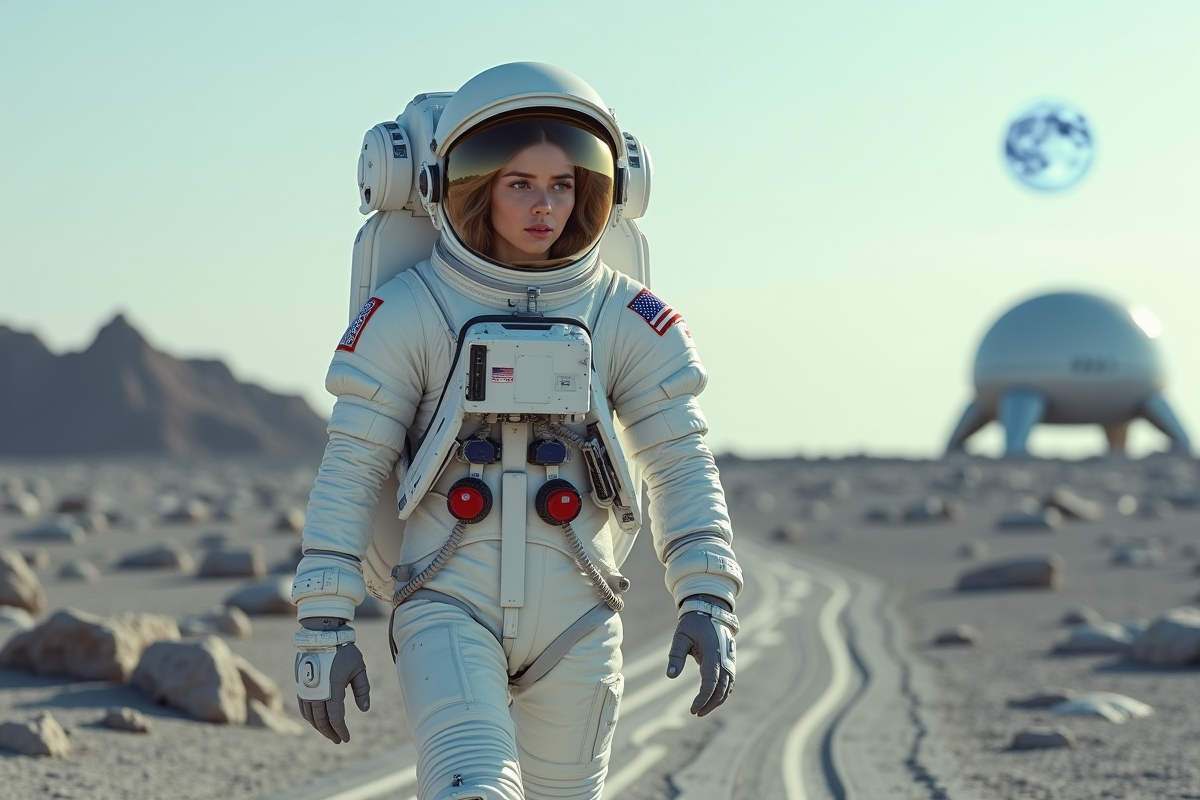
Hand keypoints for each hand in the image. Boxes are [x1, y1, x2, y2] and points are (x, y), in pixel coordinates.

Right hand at [294, 622, 371, 743]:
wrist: (322, 635)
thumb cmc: (344, 651)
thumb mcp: (359, 668)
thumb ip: (362, 689)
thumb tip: (364, 709)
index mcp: (333, 689)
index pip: (336, 717)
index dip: (341, 730)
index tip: (346, 739)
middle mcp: (317, 692)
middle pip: (321, 721)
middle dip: (330, 733)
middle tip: (339, 740)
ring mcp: (307, 689)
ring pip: (310, 716)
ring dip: (319, 727)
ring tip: (330, 732)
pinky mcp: (301, 685)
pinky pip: (303, 707)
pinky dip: (310, 718)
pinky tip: (317, 721)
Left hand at [665, 595, 737, 715]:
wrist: (710, 610)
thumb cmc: (693, 623)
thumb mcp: (681, 636)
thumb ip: (676, 655)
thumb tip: (671, 676)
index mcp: (713, 653)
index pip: (711, 682)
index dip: (703, 698)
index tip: (693, 709)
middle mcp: (725, 659)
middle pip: (722, 688)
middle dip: (710, 704)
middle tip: (695, 713)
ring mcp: (729, 660)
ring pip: (728, 687)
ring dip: (717, 700)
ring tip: (701, 710)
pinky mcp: (729, 661)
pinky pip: (729, 681)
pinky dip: (722, 693)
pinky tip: (711, 700)